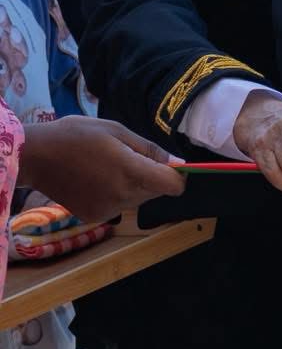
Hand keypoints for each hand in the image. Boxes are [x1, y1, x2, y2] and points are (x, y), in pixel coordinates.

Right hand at [20, 118, 185, 221]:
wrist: (35, 156)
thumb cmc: (77, 135)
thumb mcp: (117, 131)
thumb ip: (150, 149)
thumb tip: (179, 163)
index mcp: (130, 172)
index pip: (173, 186)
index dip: (178, 176)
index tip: (170, 165)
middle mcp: (122, 196)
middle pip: (157, 191)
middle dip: (153, 177)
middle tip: (128, 158)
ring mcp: (107, 210)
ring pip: (139, 200)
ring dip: (135, 186)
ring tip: (109, 167)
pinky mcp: (94, 217)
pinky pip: (120, 206)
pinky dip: (117, 195)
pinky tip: (97, 180)